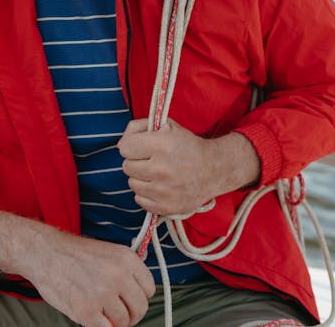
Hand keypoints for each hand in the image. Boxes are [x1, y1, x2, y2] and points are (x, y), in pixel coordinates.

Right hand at [0, 211, 154, 326]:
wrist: (45, 252)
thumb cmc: (74, 254)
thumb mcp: (109, 252)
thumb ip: (126, 271)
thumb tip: (139, 293)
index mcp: (127, 258)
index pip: (149, 289)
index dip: (139, 297)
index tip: (130, 300)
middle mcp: (118, 275)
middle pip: (140, 307)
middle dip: (131, 315)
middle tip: (121, 315)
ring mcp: (102, 293)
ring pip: (124, 321)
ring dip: (115, 322)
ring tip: (104, 315)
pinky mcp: (86, 311)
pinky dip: (102, 326)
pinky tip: (94, 318)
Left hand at [117, 118, 260, 214]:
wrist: (214, 170)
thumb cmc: (187, 145)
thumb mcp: (166, 126)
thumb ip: (139, 127)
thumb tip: (120, 145)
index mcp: (163, 145)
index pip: (124, 148)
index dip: (133, 145)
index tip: (143, 146)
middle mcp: (162, 169)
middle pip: (127, 166)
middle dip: (137, 161)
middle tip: (153, 160)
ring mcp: (164, 191)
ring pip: (132, 184)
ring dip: (141, 178)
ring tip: (158, 173)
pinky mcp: (166, 207)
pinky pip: (139, 200)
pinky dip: (147, 193)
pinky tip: (160, 186)